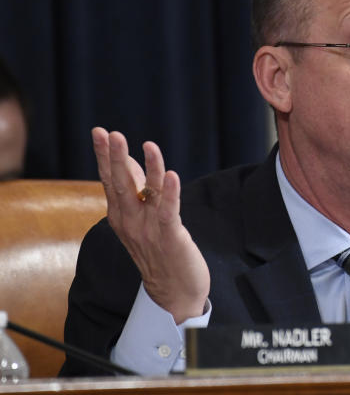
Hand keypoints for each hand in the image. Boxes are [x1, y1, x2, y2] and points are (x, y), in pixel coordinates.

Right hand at [91, 127, 209, 322]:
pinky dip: (171, 193)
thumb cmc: (158, 252)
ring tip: (148, 144)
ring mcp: (149, 230)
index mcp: (121, 216)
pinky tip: (172, 174)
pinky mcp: (171, 237)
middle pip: (120, 184)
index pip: (110, 180)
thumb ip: (135, 191)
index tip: (99, 132)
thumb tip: (127, 161)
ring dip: (148, 168)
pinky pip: (169, 211)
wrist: (173, 293)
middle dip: (114, 157)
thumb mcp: (141, 218)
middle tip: (109, 133)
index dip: (104, 156)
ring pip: (147, 193)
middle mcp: (131, 221)